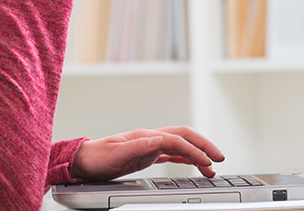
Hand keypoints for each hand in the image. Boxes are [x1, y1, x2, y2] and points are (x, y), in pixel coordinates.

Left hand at [69, 126, 224, 181]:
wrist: (83, 161)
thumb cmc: (97, 158)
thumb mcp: (116, 155)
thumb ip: (138, 147)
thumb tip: (159, 139)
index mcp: (144, 136)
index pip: (176, 140)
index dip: (194, 150)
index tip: (208, 161)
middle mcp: (149, 138)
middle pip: (183, 136)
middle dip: (203, 145)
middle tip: (220, 158)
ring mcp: (148, 144)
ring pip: (180, 145)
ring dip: (197, 153)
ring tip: (211, 168)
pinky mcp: (146, 154)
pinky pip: (171, 153)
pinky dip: (186, 158)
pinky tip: (194, 165)